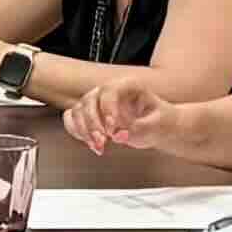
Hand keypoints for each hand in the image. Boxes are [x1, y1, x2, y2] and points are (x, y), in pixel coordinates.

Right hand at [65, 79, 186, 152]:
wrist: (159, 127)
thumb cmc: (159, 121)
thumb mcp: (157, 125)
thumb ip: (139, 129)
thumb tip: (119, 135)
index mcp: (127, 85)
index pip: (109, 90)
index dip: (108, 109)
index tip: (114, 129)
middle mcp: (108, 91)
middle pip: (89, 100)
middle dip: (93, 124)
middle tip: (104, 142)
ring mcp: (97, 102)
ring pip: (77, 110)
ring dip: (84, 130)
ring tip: (99, 146)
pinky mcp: (89, 115)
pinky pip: (71, 119)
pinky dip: (77, 132)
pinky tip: (91, 143)